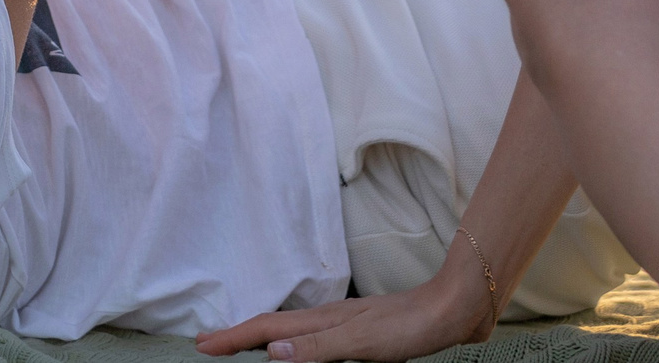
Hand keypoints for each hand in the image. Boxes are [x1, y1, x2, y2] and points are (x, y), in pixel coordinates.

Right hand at [195, 270, 488, 362]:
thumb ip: (319, 348)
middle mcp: (330, 320)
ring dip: (263, 338)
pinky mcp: (364, 333)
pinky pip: (315, 338)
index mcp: (325, 321)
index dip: (234, 338)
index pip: (268, 329)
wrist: (456, 307)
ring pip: (293, 331)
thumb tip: (271, 351)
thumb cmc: (412, 325)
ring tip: (244, 345)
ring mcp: (347, 324)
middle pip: (274, 326)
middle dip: (239, 335)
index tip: (202, 345)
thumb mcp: (364, 343)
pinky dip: (294, 343)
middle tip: (208, 343)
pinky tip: (301, 349)